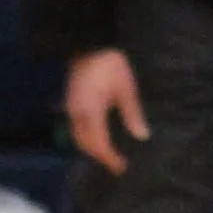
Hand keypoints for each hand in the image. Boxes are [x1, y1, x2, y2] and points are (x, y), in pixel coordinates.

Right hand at [66, 47, 150, 174]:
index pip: (99, 143)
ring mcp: (71, 108)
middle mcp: (76, 114)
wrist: (90, 44)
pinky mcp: (71, 102)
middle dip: (99, 157)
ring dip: (91, 149)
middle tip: (116, 165)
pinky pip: (76, 128)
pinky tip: (98, 138)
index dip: (109, 158)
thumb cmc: (111, 64)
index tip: (121, 168)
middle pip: (84, 144)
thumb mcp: (126, 87)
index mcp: (90, 111)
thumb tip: (142, 136)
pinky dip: (86, 138)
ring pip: (77, 137)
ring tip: (108, 155)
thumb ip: (132, 113)